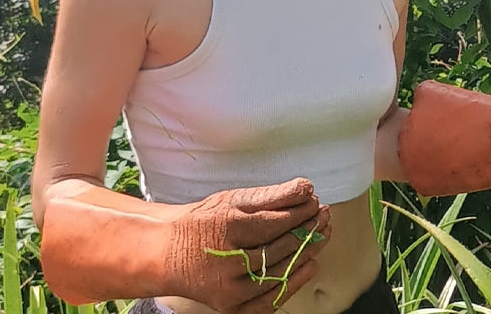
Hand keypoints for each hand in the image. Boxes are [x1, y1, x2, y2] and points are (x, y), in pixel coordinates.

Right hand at [166, 178, 330, 313]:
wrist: (167, 255)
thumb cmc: (202, 224)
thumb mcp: (233, 200)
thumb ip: (272, 195)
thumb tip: (306, 188)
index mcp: (225, 229)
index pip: (275, 222)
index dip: (301, 212)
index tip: (316, 202)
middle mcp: (226, 263)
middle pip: (280, 248)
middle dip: (307, 230)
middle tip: (324, 216)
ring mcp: (229, 289)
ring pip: (279, 272)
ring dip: (307, 253)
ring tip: (322, 236)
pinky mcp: (231, 307)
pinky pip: (270, 299)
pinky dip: (293, 283)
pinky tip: (310, 265)